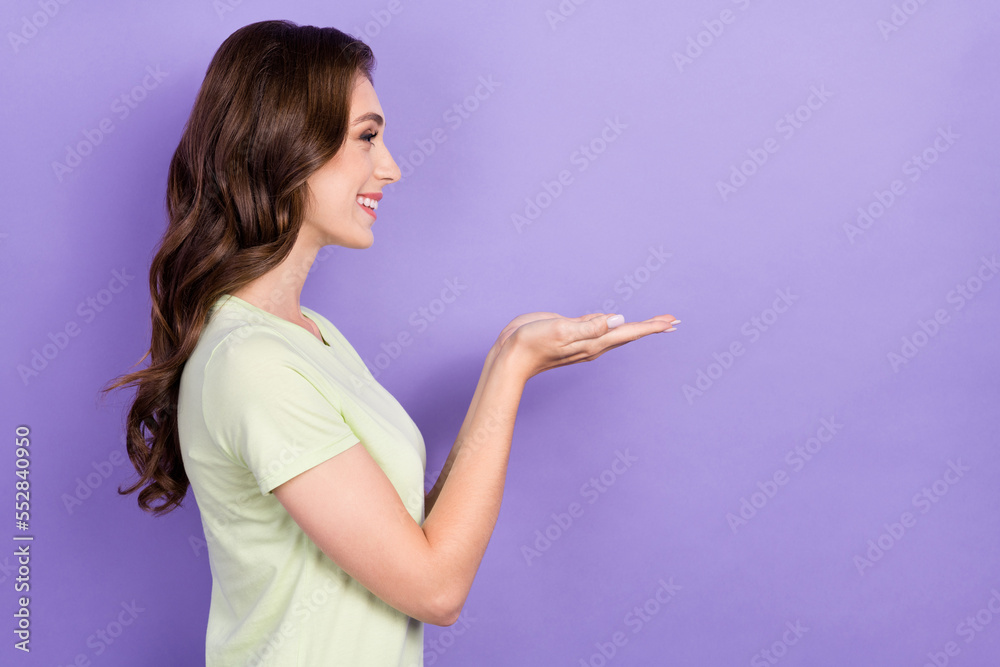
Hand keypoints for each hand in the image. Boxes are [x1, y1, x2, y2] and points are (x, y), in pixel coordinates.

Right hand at [499, 312, 678, 380]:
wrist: (509, 357)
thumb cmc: (532, 344)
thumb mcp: (562, 330)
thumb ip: (590, 325)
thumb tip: (618, 319)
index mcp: (593, 342)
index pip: (629, 332)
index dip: (651, 326)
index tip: (672, 322)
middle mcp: (592, 343)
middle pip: (628, 334)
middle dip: (650, 327)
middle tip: (673, 321)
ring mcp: (582, 340)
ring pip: (615, 332)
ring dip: (634, 326)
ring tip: (652, 323)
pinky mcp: (570, 333)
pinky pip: (597, 326)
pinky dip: (612, 324)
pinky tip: (614, 320)